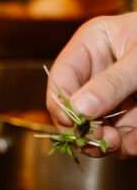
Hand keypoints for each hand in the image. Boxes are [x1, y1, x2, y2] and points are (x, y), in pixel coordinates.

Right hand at [46, 13, 136, 158]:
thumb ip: (112, 83)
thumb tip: (80, 109)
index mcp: (92, 44)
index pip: (61, 79)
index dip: (63, 104)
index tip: (77, 123)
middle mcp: (97, 70)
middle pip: (73, 109)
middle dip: (87, 129)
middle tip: (102, 141)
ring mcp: (113, 93)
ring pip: (95, 127)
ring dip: (107, 141)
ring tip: (122, 144)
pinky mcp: (131, 112)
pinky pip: (119, 134)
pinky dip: (127, 143)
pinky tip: (134, 142)